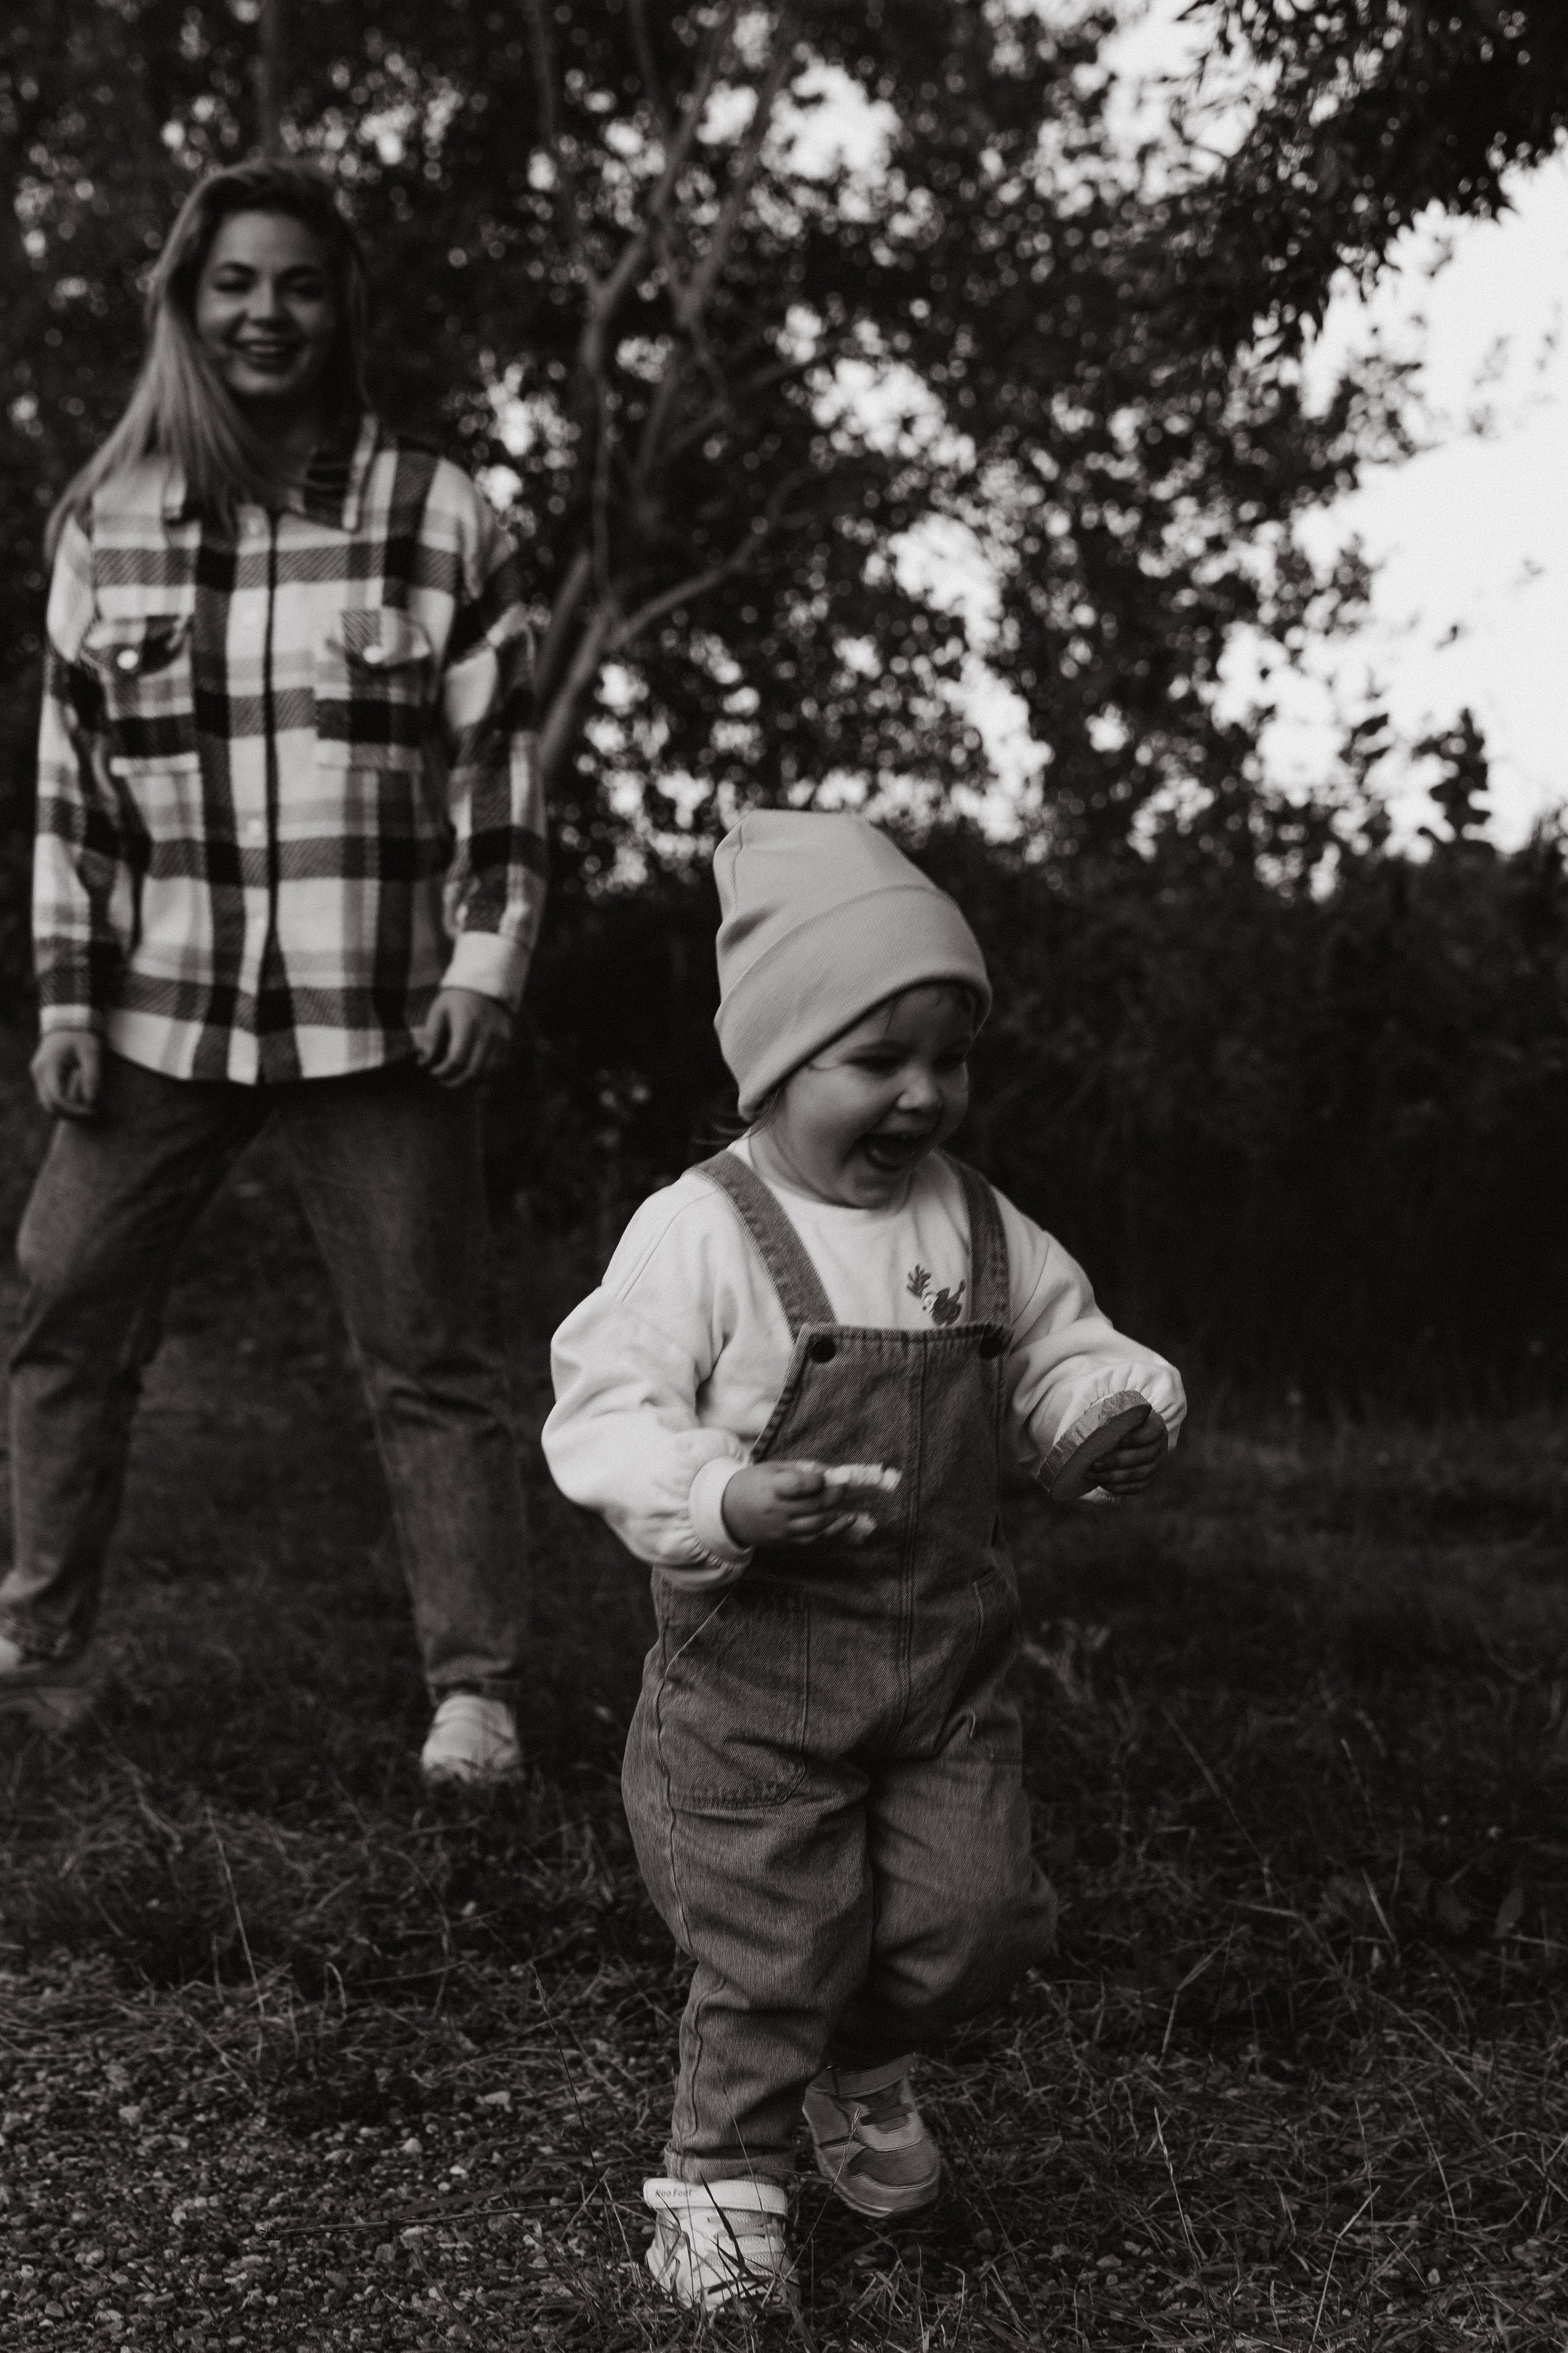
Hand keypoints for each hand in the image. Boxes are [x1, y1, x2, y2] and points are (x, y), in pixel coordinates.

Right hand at [31, 1029, 102, 1119]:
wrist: (68, 1020)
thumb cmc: (81, 1035)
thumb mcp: (91, 1053)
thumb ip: (91, 1076)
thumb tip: (91, 1101)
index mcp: (49, 1067)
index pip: (56, 1099)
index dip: (74, 1110)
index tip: (92, 1111)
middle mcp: (38, 1073)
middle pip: (49, 1105)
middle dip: (70, 1114)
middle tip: (91, 1113)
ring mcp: (38, 1075)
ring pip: (47, 1103)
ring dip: (66, 1109)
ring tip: (87, 1107)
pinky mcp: (43, 1076)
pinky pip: (50, 1095)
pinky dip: (64, 1102)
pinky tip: (80, 1099)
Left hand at [414, 988, 512, 1086]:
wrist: (486, 985)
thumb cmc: (457, 998)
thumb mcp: (438, 1010)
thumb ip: (430, 1036)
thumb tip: (424, 1061)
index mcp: (467, 1024)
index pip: (456, 1059)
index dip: (443, 1071)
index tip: (433, 1072)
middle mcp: (487, 1033)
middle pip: (473, 1071)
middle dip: (456, 1081)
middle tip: (444, 1081)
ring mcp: (501, 1038)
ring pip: (488, 1073)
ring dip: (471, 1082)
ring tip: (458, 1079)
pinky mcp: (509, 1041)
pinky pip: (500, 1067)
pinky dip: (486, 1076)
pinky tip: (474, 1074)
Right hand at [721, 1461, 862, 1549]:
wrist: (728, 1513)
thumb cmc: (753, 1484)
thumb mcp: (772, 1468)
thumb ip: (801, 1469)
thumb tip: (830, 1470)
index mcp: (771, 1488)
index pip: (797, 1486)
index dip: (816, 1481)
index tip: (823, 1477)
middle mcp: (777, 1511)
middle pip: (813, 1506)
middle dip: (834, 1495)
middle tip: (843, 1487)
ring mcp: (782, 1529)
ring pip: (817, 1524)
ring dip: (836, 1513)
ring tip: (845, 1502)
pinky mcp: (786, 1542)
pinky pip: (814, 1538)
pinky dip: (834, 1530)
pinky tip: (847, 1519)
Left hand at [1091, 1407, 1168, 1496]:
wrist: (1131, 1437)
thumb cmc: (1122, 1423)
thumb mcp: (1121, 1417)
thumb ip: (1116, 1421)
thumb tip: (1101, 1427)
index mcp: (1155, 1426)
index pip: (1152, 1432)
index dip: (1137, 1438)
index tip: (1120, 1441)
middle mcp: (1160, 1447)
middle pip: (1143, 1456)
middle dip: (1117, 1461)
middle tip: (1095, 1463)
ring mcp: (1156, 1465)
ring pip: (1139, 1474)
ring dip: (1114, 1476)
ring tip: (1093, 1474)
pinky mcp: (1149, 1479)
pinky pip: (1136, 1487)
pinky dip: (1119, 1487)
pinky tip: (1102, 1483)